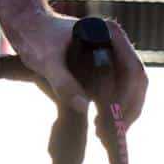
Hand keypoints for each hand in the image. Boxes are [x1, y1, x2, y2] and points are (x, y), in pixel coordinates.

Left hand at [7, 12, 146, 163]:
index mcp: (110, 35)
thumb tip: (84, 107)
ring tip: (106, 136)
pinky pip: (117, 90)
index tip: (113, 119)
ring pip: (130, 88)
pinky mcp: (104, 66)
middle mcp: (117, 44)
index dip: (127, 97)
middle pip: (136, 82)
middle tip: (113, 135)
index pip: (132, 70)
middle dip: (128, 109)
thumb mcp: (47, 62)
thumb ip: (64, 82)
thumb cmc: (35, 38)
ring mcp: (113, 55)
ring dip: (123, 112)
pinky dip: (113, 109)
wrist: (27, 27)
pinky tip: (100, 127)